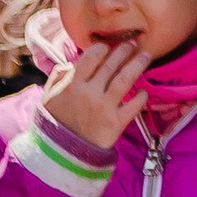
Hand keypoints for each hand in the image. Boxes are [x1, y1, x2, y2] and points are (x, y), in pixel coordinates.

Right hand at [43, 33, 151, 152]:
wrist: (63, 152)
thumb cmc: (57, 122)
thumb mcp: (50, 97)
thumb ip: (58, 78)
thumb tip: (69, 63)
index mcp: (73, 85)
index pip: (90, 58)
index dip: (102, 48)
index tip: (109, 46)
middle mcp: (89, 93)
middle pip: (111, 65)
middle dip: (124, 51)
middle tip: (134, 44)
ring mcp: (104, 108)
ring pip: (125, 79)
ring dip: (137, 65)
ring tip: (146, 56)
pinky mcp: (116, 123)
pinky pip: (134, 105)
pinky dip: (141, 96)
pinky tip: (144, 91)